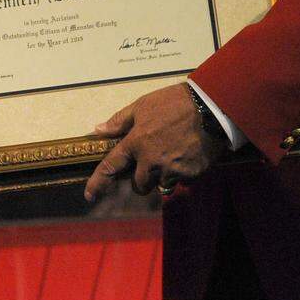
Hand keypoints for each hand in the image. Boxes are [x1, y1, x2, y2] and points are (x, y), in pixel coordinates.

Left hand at [84, 83, 225, 201]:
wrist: (210, 109)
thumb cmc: (174, 103)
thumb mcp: (143, 105)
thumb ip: (120, 121)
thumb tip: (99, 129)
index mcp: (136, 143)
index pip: (111, 166)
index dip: (98, 182)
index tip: (89, 195)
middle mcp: (151, 162)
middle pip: (139, 185)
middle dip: (141, 178)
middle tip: (152, 161)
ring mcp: (172, 170)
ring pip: (160, 185)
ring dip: (162, 176)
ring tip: (173, 154)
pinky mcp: (190, 175)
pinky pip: (181, 181)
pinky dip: (181, 173)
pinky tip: (187, 154)